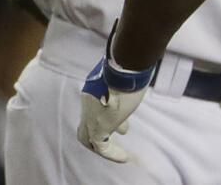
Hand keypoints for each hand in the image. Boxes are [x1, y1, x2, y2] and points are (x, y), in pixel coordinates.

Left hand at [77, 40, 155, 163]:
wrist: (124, 65)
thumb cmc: (128, 62)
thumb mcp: (123, 70)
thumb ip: (124, 76)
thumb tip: (136, 69)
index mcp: (92, 88)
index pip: (94, 105)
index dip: (104, 113)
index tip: (120, 121)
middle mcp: (88, 102)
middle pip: (84, 127)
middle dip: (97, 135)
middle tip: (114, 138)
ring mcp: (91, 115)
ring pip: (88, 138)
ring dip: (104, 146)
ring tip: (120, 154)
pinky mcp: (99, 126)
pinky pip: (102, 147)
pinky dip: (112, 154)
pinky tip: (124, 158)